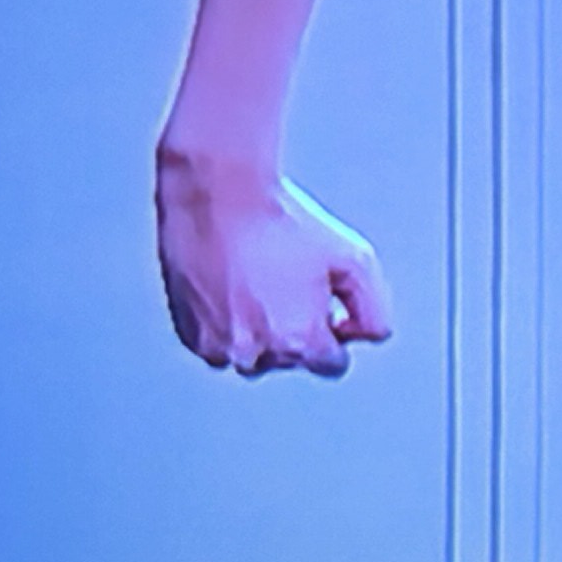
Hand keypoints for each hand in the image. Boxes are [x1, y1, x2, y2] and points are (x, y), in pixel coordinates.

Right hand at [155, 146, 393, 377]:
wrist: (219, 196)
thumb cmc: (284, 223)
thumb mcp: (357, 261)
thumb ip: (373, 312)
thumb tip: (361, 337)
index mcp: (299, 343)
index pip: (331, 364)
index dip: (335, 331)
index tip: (323, 301)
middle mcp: (255, 354)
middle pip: (291, 359)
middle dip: (295, 330)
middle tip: (285, 282)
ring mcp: (217, 347)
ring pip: (252, 356)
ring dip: (259, 332)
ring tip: (256, 282)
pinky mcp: (189, 334)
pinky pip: (218, 344)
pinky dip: (227, 324)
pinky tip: (231, 285)